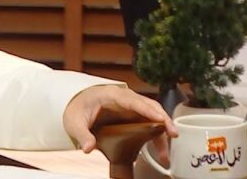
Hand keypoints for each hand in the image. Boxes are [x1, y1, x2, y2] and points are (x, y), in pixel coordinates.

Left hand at [62, 85, 177, 165]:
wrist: (75, 105)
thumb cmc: (76, 109)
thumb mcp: (74, 122)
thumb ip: (82, 134)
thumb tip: (88, 148)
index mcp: (110, 95)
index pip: (132, 100)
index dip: (147, 109)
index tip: (159, 119)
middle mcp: (124, 98)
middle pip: (148, 106)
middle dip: (162, 119)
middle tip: (172, 134)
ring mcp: (130, 107)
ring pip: (152, 115)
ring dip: (162, 130)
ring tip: (165, 152)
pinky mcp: (133, 116)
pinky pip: (149, 123)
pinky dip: (156, 136)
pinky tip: (159, 151)